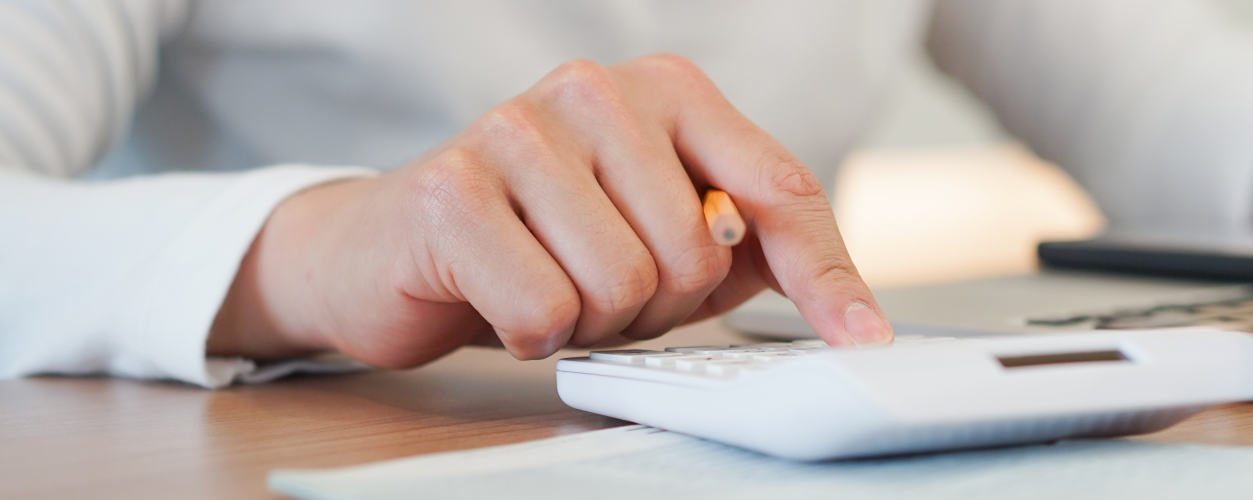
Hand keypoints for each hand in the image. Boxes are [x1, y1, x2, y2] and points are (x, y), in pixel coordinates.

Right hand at [208, 54, 893, 367]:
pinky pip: (545, 308)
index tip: (862, 337)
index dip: (824, 275)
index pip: (777, 188)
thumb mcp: (662, 239)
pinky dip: (530, 332)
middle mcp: (596, 89)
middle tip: (599, 285)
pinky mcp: (450, 188)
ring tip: (549, 284)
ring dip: (590, 320)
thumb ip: (750, 252)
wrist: (389, 249)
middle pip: (698, 252)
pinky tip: (499, 297)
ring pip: (624, 284)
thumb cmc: (543, 242)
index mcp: (666, 90)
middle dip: (657, 304)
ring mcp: (518, 128)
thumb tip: (851, 314)